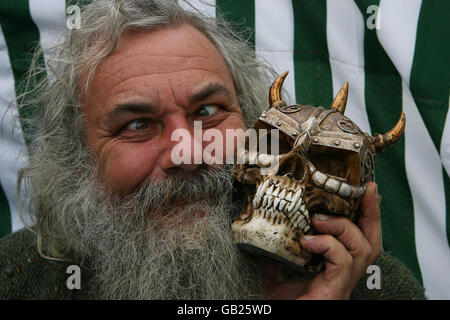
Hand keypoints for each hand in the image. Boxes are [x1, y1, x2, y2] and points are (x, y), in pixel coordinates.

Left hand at [261, 182, 381, 299]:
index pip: (357, 238)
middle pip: (371, 241)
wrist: (277, 319)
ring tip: (320, 218)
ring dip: (344, 227)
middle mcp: (344, 276)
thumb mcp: (274, 272)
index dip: (365, 214)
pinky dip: (329, 246)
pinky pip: (343, 263)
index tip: (365, 190)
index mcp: (334, 269)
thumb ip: (275, 252)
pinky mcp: (335, 292)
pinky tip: (309, 240)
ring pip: (363, 249)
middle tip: (368, 191)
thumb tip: (266, 230)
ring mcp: (342, 285)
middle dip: (372, 213)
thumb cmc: (280, 303)